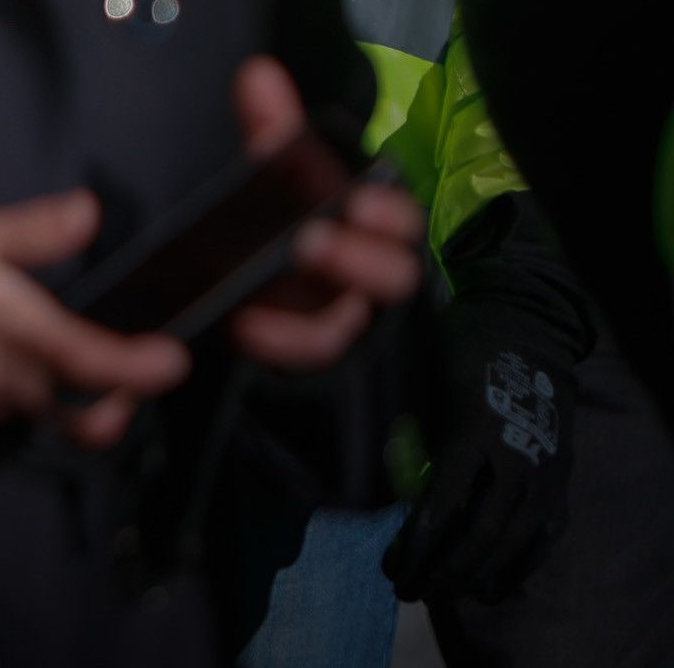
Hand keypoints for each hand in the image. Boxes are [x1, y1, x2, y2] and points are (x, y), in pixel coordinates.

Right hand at [0, 190, 188, 449]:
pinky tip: (26, 358)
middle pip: (88, 412)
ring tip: (85, 355)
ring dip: (82, 396)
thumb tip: (88, 212)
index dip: (140, 370)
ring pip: (56, 415)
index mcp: (11, 330)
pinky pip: (20, 411)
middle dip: (122, 398)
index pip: (93, 365)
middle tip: (139, 365)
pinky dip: (40, 393)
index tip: (174, 360)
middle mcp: (7, 378)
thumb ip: (30, 230)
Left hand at [220, 55, 424, 375]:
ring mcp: (339, 314)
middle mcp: (365, 272)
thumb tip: (259, 75)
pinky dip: (277, 339)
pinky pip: (301, 353)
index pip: (399, 220)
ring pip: (343, 323)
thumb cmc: (290, 219)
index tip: (361, 202)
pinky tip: (245, 322)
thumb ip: (272, 127)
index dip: (389, 214)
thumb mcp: (280, 171)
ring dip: (310, 311)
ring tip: (264, 293)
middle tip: (314, 240)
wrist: (259, 287)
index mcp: (370, 224)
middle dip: (359, 259)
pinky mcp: (305, 344)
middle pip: (391, 276)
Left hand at [387, 195, 588, 604]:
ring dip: (474, 574)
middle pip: (481, 531)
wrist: (526, 332)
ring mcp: (545, 473)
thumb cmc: (458, 350)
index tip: (392, 562)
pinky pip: (543, 537)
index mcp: (475, 430)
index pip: (446, 500)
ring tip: (438, 593)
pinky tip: (489, 589)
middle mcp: (516, 458)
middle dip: (443, 567)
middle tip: (406, 589)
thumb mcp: (421, 378)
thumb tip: (365, 473)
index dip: (418, 539)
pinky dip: (517, 566)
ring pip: (512, 541)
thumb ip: (403, 427)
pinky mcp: (560, 481)